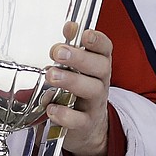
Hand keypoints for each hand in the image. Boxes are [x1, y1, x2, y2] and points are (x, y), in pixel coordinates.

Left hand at [45, 21, 111, 155]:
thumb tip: (70, 26)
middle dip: (79, 58)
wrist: (86, 129)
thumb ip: (72, 48)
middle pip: (100, 68)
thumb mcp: (76, 70)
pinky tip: (51, 108)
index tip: (84, 33)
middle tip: (57, 52)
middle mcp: (100, 83)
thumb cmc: (78, 93)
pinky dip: (65, 114)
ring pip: (92, 91)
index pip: (105, 49)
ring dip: (71, 81)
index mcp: (98, 66)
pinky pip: (79, 120)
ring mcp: (94, 105)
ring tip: (51, 75)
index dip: (97, 40)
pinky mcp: (85, 125)